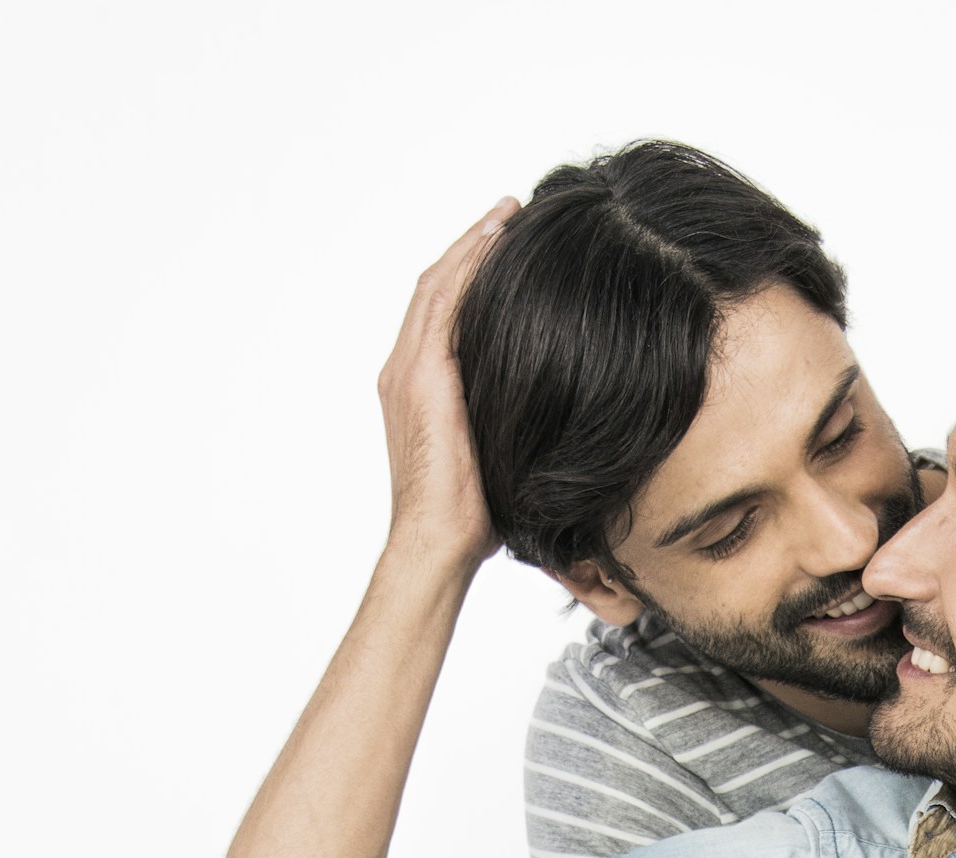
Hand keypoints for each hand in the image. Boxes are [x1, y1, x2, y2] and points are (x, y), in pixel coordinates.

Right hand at [378, 200, 517, 569]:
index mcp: (414, 390)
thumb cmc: (468, 524)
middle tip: (507, 215)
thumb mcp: (493, 460)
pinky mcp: (423, 376)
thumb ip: (505, 427)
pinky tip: (496, 241)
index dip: (468, 278)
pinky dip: (469, 265)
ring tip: (506, 214)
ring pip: (438, 284)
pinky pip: (445, 302)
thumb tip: (554, 423)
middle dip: (471, 248)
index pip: (439, 317)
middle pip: (435, 288)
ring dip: (473, 245)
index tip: (503, 254)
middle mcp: (401, 370)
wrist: (435, 544)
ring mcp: (407, 370)